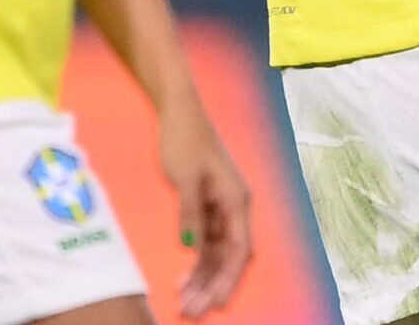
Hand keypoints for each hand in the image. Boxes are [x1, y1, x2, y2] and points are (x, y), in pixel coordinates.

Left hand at [159, 99, 251, 317]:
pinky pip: (206, 243)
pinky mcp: (206, 207)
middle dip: (213, 286)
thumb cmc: (185, 140)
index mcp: (236, 200)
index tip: (214, 303)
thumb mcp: (186, 178)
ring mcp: (221, 209)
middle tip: (191, 311)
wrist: (179, 113)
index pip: (239, 250)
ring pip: (217, 254)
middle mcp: (234, 208)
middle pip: (230, 257)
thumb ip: (191, 213)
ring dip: (203, 279)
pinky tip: (183, 281)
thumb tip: (190, 247)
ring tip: (184, 304)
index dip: (228, 279)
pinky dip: (196, 263)